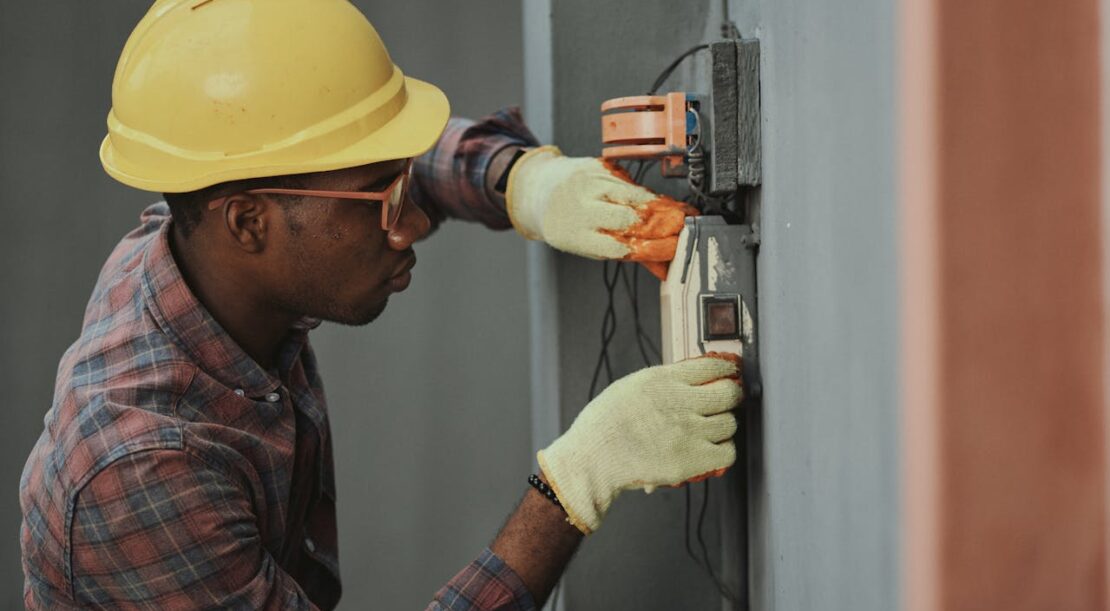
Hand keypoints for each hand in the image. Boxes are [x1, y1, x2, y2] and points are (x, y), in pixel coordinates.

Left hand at [505, 146, 697, 277]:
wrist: (541, 188)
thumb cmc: (568, 223)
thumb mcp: (590, 245)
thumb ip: (627, 253)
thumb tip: (662, 267)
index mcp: (577, 237)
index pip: (621, 246)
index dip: (652, 248)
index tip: (674, 249)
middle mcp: (581, 208)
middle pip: (631, 218)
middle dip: (662, 225)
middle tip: (684, 229)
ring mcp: (590, 184)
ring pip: (635, 196)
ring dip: (662, 207)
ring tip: (680, 214)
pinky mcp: (599, 167)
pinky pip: (631, 181)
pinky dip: (648, 193)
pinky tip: (660, 201)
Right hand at [537, 353, 742, 534]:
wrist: (592, 459)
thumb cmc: (603, 425)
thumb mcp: (631, 386)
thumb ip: (663, 382)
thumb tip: (692, 379)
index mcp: (663, 380)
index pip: (713, 365)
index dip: (726, 369)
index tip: (729, 373)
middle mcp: (680, 402)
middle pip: (729, 393)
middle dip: (730, 396)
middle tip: (725, 402)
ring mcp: (689, 432)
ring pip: (730, 424)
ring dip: (723, 426)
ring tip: (709, 430)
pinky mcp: (692, 460)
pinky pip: (727, 452)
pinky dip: (722, 452)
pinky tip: (710, 449)